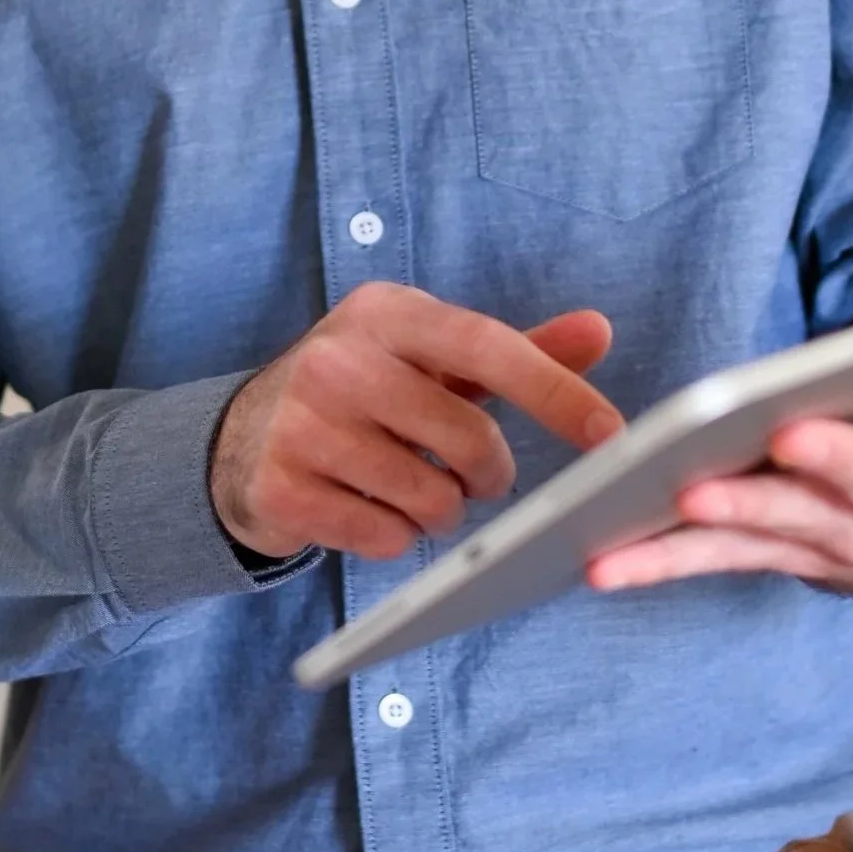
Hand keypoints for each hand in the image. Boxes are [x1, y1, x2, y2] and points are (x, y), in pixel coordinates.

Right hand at [210, 282, 621, 558]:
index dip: (554, 390)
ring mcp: (304, 423)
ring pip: (430, 499)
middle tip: (478, 476)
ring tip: (419, 489)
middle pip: (468, 438)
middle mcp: (340, 357)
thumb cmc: (364, 390)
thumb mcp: (430, 356)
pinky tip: (372, 509)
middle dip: (490, 474)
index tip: (610, 433)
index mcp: (386, 312)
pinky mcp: (282, 488)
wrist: (242, 438)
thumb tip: (599, 330)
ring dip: (444, 511)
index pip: (488, 346)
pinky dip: (396, 537)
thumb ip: (515, 349)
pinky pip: (384, 539)